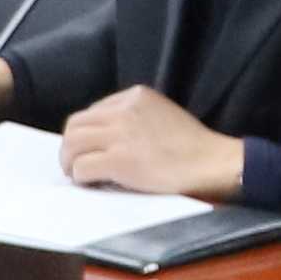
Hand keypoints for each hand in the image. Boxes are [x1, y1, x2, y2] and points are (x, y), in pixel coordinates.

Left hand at [57, 87, 236, 198]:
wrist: (211, 163)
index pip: (94, 111)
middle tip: (73, 163)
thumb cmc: (192, 146)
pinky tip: (91, 183)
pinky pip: (82, 167)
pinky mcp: (119, 160)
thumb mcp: (162, 114)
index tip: (89, 148)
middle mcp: (123, 110)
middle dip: (70, 146)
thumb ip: (135, 118)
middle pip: (76, 125)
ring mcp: (120, 134)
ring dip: (70, 162)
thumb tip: (106, 138)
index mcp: (135, 96)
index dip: (87, 133)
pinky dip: (81, 177)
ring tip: (78, 175)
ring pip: (72, 144)